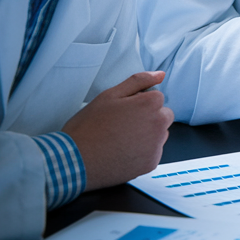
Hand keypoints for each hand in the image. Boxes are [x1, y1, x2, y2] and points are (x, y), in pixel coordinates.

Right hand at [62, 71, 174, 190]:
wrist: (75, 160)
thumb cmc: (89, 126)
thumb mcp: (109, 95)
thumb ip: (138, 81)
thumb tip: (160, 74)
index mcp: (149, 105)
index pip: (157, 97)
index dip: (139, 102)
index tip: (124, 111)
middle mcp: (158, 126)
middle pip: (163, 116)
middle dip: (148, 117)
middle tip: (123, 125)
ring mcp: (156, 147)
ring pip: (160, 135)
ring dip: (147, 135)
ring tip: (121, 139)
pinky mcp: (151, 164)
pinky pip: (153, 153)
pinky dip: (142, 153)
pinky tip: (122, 152)